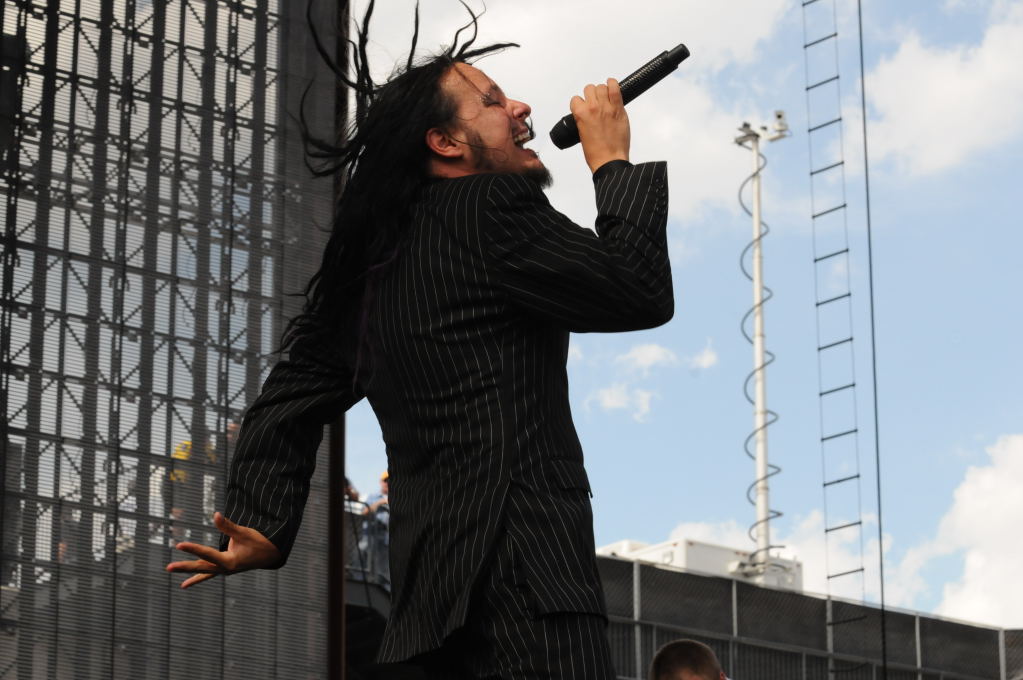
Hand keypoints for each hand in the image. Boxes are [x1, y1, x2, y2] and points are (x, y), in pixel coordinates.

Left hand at [165, 511, 281, 588]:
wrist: (270, 555)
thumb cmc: (258, 542)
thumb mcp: (244, 533)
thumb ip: (228, 526)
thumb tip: (215, 515)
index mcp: (230, 561)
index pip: (207, 554)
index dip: (193, 549)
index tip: (179, 545)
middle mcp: (225, 569)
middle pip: (201, 568)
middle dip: (184, 567)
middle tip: (168, 567)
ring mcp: (224, 571)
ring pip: (203, 572)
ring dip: (188, 573)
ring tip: (174, 575)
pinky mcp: (225, 569)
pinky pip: (208, 575)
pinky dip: (197, 578)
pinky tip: (186, 584)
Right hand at [569, 78, 629, 173]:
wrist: (609, 160)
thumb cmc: (596, 152)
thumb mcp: (582, 133)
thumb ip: (584, 119)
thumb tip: (588, 111)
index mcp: (580, 114)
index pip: (576, 99)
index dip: (580, 103)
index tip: (585, 108)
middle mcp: (592, 108)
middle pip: (589, 89)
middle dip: (591, 95)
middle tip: (596, 103)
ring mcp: (606, 107)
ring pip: (601, 86)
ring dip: (602, 90)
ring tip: (605, 97)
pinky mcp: (618, 109)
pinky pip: (615, 88)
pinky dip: (613, 83)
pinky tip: (612, 85)